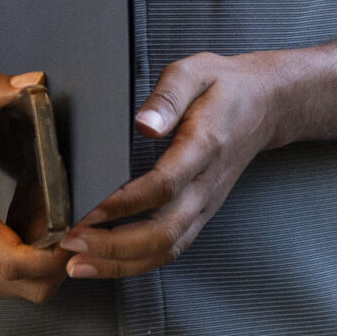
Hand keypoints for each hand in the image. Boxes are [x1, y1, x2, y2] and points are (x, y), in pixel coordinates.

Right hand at [0, 70, 68, 303]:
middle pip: (32, 289)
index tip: (75, 224)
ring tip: (47, 219)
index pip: (22, 266)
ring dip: (42, 261)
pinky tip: (21, 224)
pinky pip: (0, 281)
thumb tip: (32, 81)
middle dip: (62, 260)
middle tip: (70, 220)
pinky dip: (21, 262)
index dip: (59, 253)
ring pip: (18, 290)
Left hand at [57, 52, 282, 279]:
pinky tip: (106, 263)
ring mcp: (206, 204)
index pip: (165, 185)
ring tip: (78, 264)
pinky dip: (137, 263)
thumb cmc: (224, 86)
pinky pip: (171, 248)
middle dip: (114, 246)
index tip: (88, 211)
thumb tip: (144, 123)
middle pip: (164, 231)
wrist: (264, 105)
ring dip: (121, 263)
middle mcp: (206, 184)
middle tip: (72, 244)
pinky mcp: (201, 213)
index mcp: (204, 146)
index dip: (125, 203)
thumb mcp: (195, 71)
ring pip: (167, 249)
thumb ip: (168, 95)